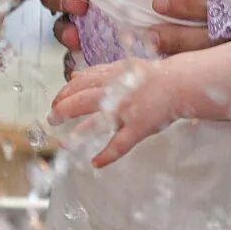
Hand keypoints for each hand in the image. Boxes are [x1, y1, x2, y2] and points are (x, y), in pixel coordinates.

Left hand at [49, 58, 181, 168]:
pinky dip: (107, 155)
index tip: (55, 102)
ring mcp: (126, 111)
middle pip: (82, 101)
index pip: (80, 84)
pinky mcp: (138, 128)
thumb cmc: (151, 77)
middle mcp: (115, 93)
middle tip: (51, 120)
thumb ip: (97, 72)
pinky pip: (120, 144)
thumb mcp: (122, 67)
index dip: (64, 93)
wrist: (179, 84)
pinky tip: (96, 162)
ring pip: (97, 123)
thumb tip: (73, 76)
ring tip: (64, 144)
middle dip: (62, 111)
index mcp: (110, 76)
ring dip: (78, 134)